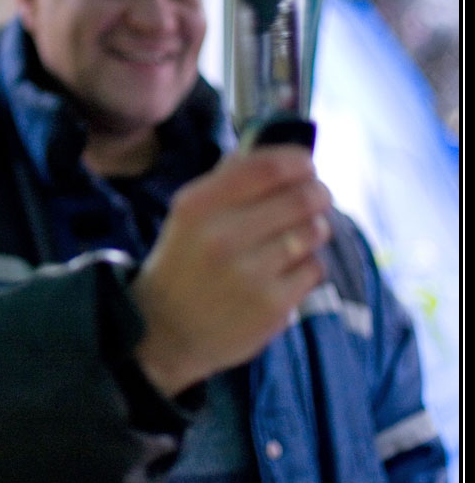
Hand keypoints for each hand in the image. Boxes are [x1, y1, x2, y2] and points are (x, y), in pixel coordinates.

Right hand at [131, 145, 331, 395]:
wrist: (164, 331)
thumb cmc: (184, 263)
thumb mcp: (189, 215)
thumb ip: (228, 180)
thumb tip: (279, 151)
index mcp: (198, 206)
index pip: (268, 167)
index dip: (298, 161)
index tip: (306, 165)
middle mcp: (221, 237)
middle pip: (302, 196)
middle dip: (317, 194)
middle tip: (315, 198)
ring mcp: (249, 273)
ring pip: (314, 232)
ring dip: (314, 230)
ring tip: (296, 238)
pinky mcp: (272, 305)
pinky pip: (315, 269)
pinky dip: (307, 266)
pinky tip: (285, 272)